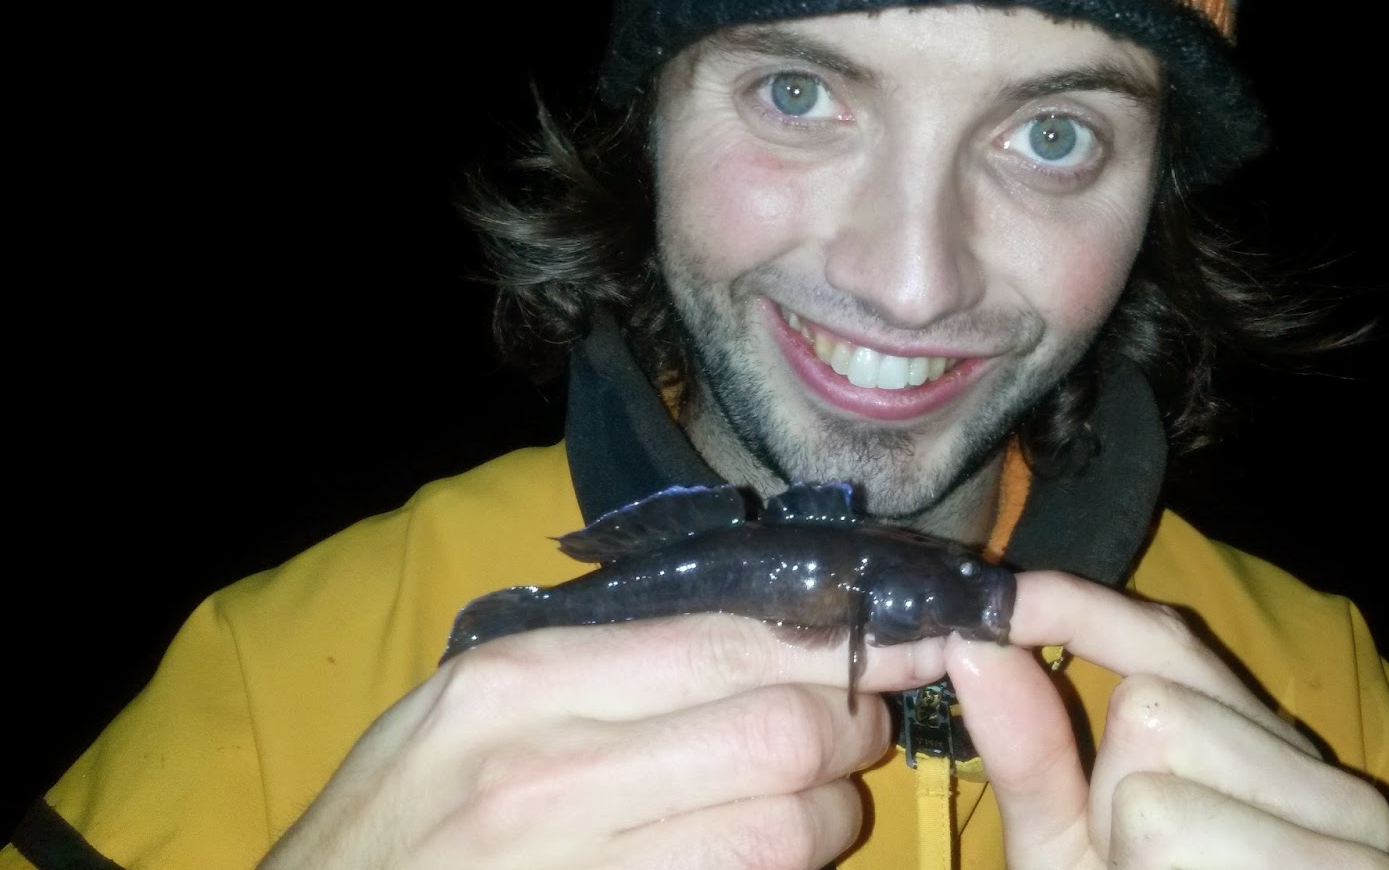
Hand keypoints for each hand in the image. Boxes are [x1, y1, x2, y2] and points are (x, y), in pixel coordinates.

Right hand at [259, 614, 947, 868]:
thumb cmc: (398, 815)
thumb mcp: (466, 707)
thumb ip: (596, 662)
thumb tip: (749, 632)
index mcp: (519, 682)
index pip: (729, 643)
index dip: (837, 643)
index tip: (900, 638)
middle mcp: (550, 772)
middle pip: (783, 734)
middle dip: (850, 728)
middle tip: (855, 727)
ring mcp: (580, 869)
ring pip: (785, 834)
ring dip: (826, 818)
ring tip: (811, 804)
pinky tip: (758, 858)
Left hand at [946, 571, 1388, 868]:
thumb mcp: (1072, 854)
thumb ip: (1032, 754)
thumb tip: (974, 642)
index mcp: (1271, 758)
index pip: (1172, 640)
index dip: (1077, 612)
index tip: (999, 602)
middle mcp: (1337, 789)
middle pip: (1152, 712)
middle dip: (1109, 800)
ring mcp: (1361, 850)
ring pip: (1154, 792)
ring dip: (1129, 856)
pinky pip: (1166, 834)